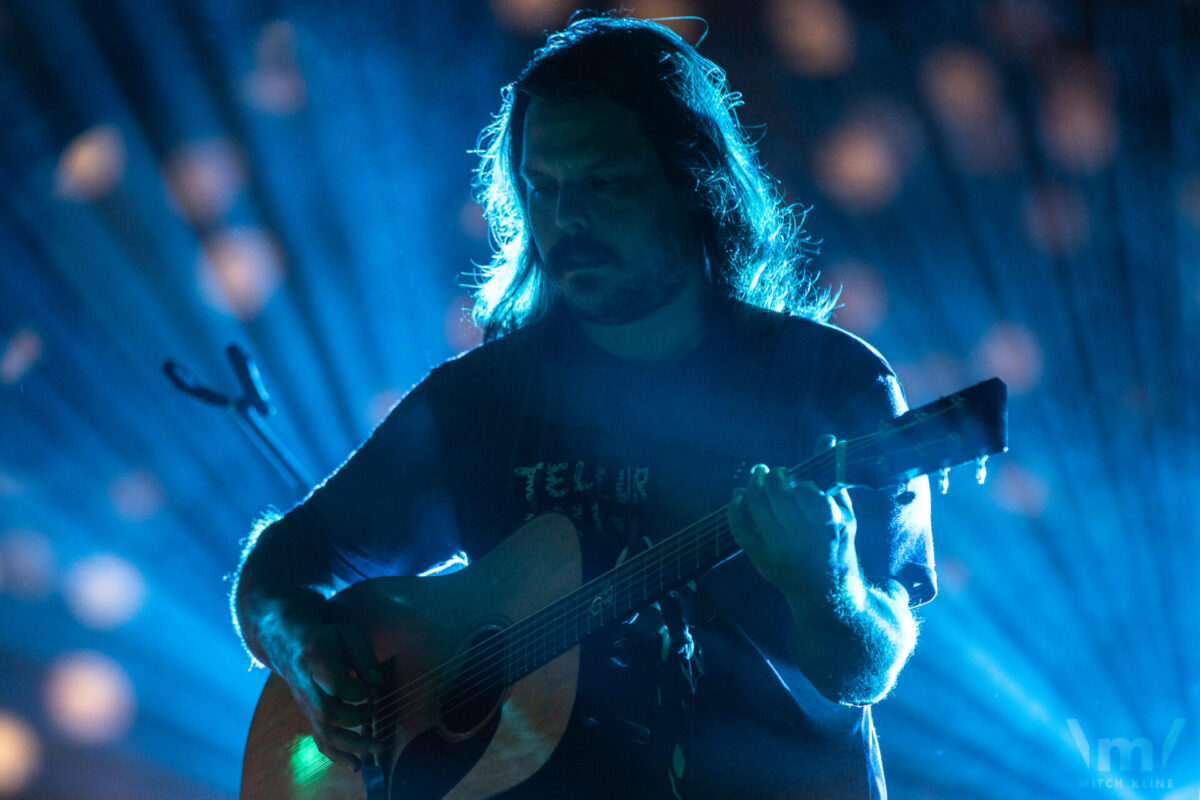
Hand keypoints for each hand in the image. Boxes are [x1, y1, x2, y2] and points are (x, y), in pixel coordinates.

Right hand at [269, 616, 383, 769]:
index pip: (337, 684)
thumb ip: (363, 655)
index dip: (359, 691)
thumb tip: (378, 683)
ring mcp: (306, 705)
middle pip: (328, 712)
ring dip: (352, 744)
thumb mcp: (347, 633)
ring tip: (376, 749)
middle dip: (357, 718)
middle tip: (378, 712)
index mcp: (314, 659)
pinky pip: (321, 740)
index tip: (373, 687)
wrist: (290, 645)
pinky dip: (338, 755)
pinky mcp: (309, 716)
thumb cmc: (326, 637)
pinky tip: (356, 765)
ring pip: (324, 731)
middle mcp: (306, 687)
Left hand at [727, 436, 858, 602]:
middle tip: (776, 471)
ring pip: (758, 509)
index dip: (803, 485)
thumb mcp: (844, 512)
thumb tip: (827, 437)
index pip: (811, 498)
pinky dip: (736, 508)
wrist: (826, 594)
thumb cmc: (837, 546)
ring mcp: (778, 551)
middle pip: (780, 499)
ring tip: (758, 472)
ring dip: (755, 485)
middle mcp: (803, 542)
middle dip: (775, 478)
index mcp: (830, 529)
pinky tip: (739, 494)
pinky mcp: (760, 559)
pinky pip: (740, 529)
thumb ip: (833, 475)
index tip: (802, 482)